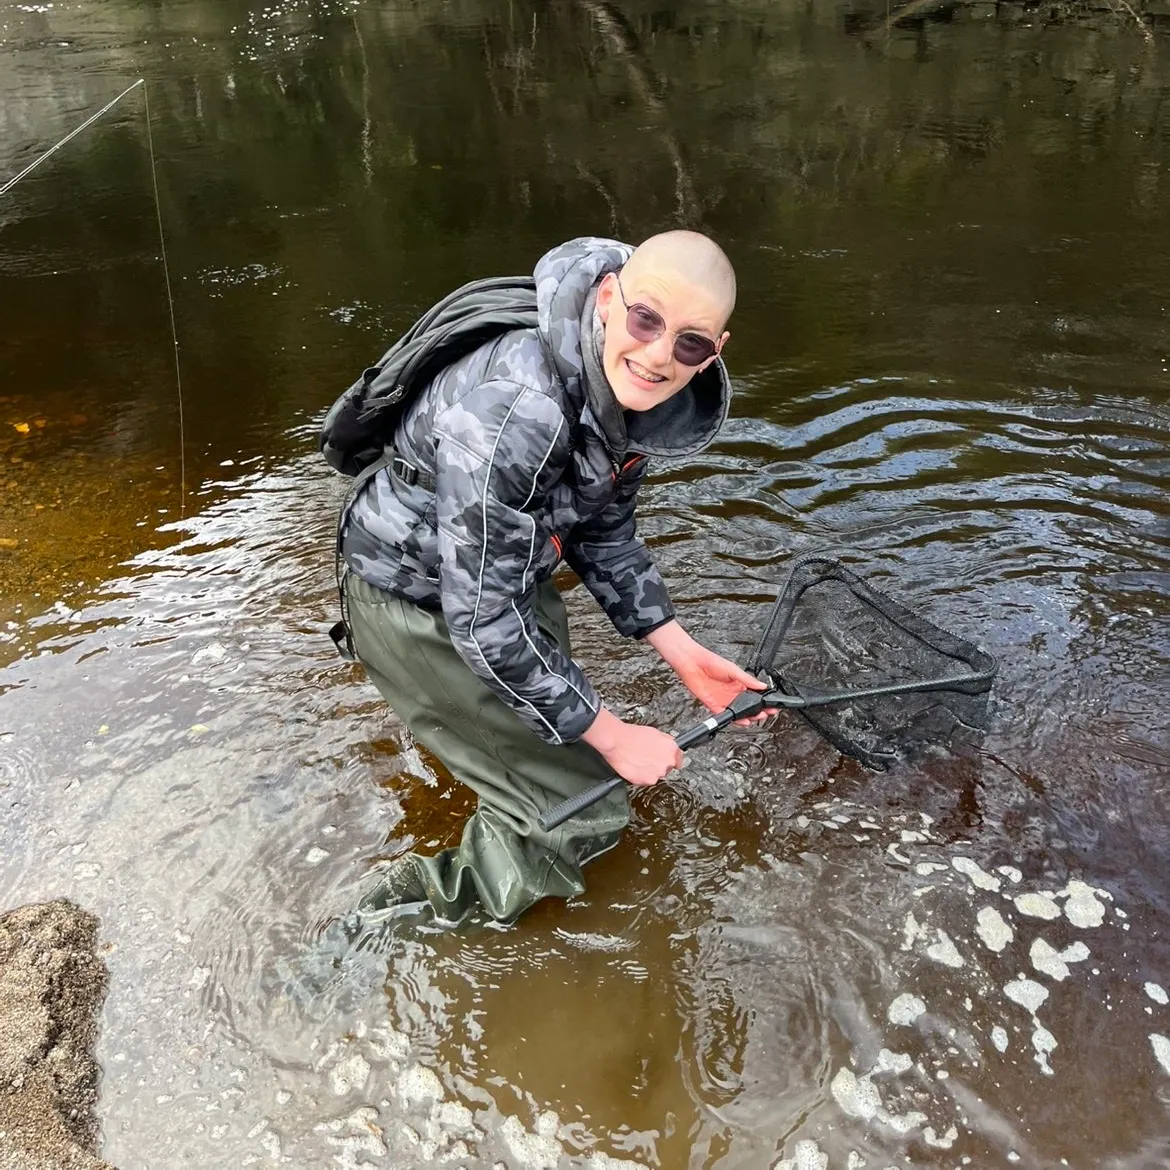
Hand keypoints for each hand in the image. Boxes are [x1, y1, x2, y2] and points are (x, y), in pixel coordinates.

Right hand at [581, 707, 682, 785]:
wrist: (617, 742)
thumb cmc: (631, 735)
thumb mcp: (654, 732)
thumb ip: (665, 742)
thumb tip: (667, 745)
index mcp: (671, 748)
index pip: (678, 759)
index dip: (671, 759)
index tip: (666, 760)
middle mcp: (667, 761)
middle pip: (666, 768)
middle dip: (658, 764)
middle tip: (645, 758)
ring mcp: (658, 773)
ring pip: (656, 775)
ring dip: (649, 771)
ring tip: (637, 761)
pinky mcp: (648, 780)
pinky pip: (646, 781)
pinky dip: (641, 776)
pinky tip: (634, 767)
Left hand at [646, 621, 772, 724]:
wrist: (692, 663)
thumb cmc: (710, 661)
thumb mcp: (733, 669)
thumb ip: (748, 679)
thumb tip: (763, 686)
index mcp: (738, 683)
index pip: (753, 695)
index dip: (762, 701)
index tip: (771, 705)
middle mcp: (731, 692)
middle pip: (747, 706)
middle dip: (757, 711)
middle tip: (766, 714)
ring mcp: (723, 699)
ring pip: (738, 712)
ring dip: (747, 717)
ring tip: (756, 718)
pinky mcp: (713, 704)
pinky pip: (724, 715)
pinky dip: (733, 719)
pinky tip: (741, 721)